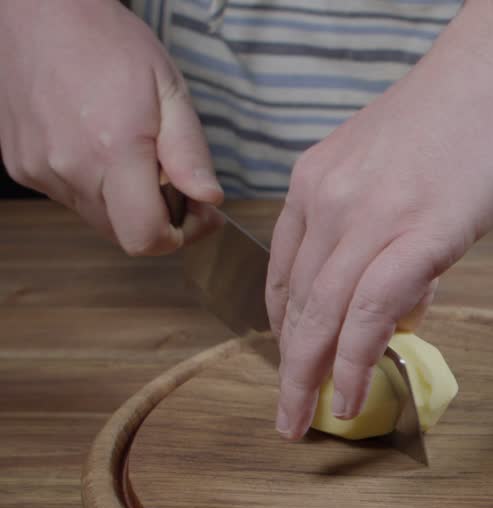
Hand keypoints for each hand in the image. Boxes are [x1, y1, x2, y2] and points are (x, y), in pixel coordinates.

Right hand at [0, 0, 222, 254]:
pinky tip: (98, 144)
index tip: (199, 211)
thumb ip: (189, 152)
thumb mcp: (169, 91)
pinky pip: (68, 196)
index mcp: (113, 152)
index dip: (181, 235)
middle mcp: (69, 169)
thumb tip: (208, 198)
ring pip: (96, 217)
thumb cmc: (108, 43)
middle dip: (157, 218)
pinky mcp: (21, 165)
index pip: (146, 238)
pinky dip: (92, 184)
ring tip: (133, 153)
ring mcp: (39, 170)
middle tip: (175, 182)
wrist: (40, 14)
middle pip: (123, 234)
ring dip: (124, 201)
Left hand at [268, 0, 492, 438]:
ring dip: (311, 377)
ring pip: (324, 313)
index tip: (294, 365)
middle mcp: (329, 197)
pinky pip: (372, 310)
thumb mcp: (402, 170)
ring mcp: (371, 214)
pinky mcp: (420, 231)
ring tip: (307, 422)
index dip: (286, 330)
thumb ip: (391, 232)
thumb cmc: (464, 113)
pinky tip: (352, 395)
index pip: (287, 272)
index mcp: (318, 180)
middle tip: (285, 419)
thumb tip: (402, 299)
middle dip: (287, 368)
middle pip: (296, 301)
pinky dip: (356, 360)